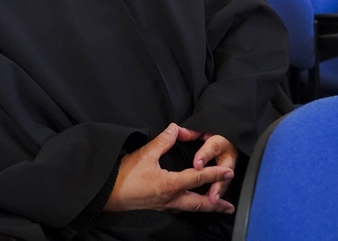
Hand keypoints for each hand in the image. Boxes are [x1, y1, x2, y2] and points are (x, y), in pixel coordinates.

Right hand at [103, 123, 235, 213]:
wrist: (108, 194)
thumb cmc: (125, 175)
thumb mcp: (144, 154)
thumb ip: (162, 141)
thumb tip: (175, 128)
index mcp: (170, 184)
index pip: (198, 178)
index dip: (214, 174)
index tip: (229, 172)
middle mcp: (171, 198)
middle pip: (199, 203)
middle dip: (216, 204)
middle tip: (229, 205)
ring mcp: (164, 205)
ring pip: (190, 208)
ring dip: (205, 207)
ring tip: (216, 206)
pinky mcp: (157, 207)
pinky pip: (179, 208)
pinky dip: (190, 207)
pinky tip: (189, 204)